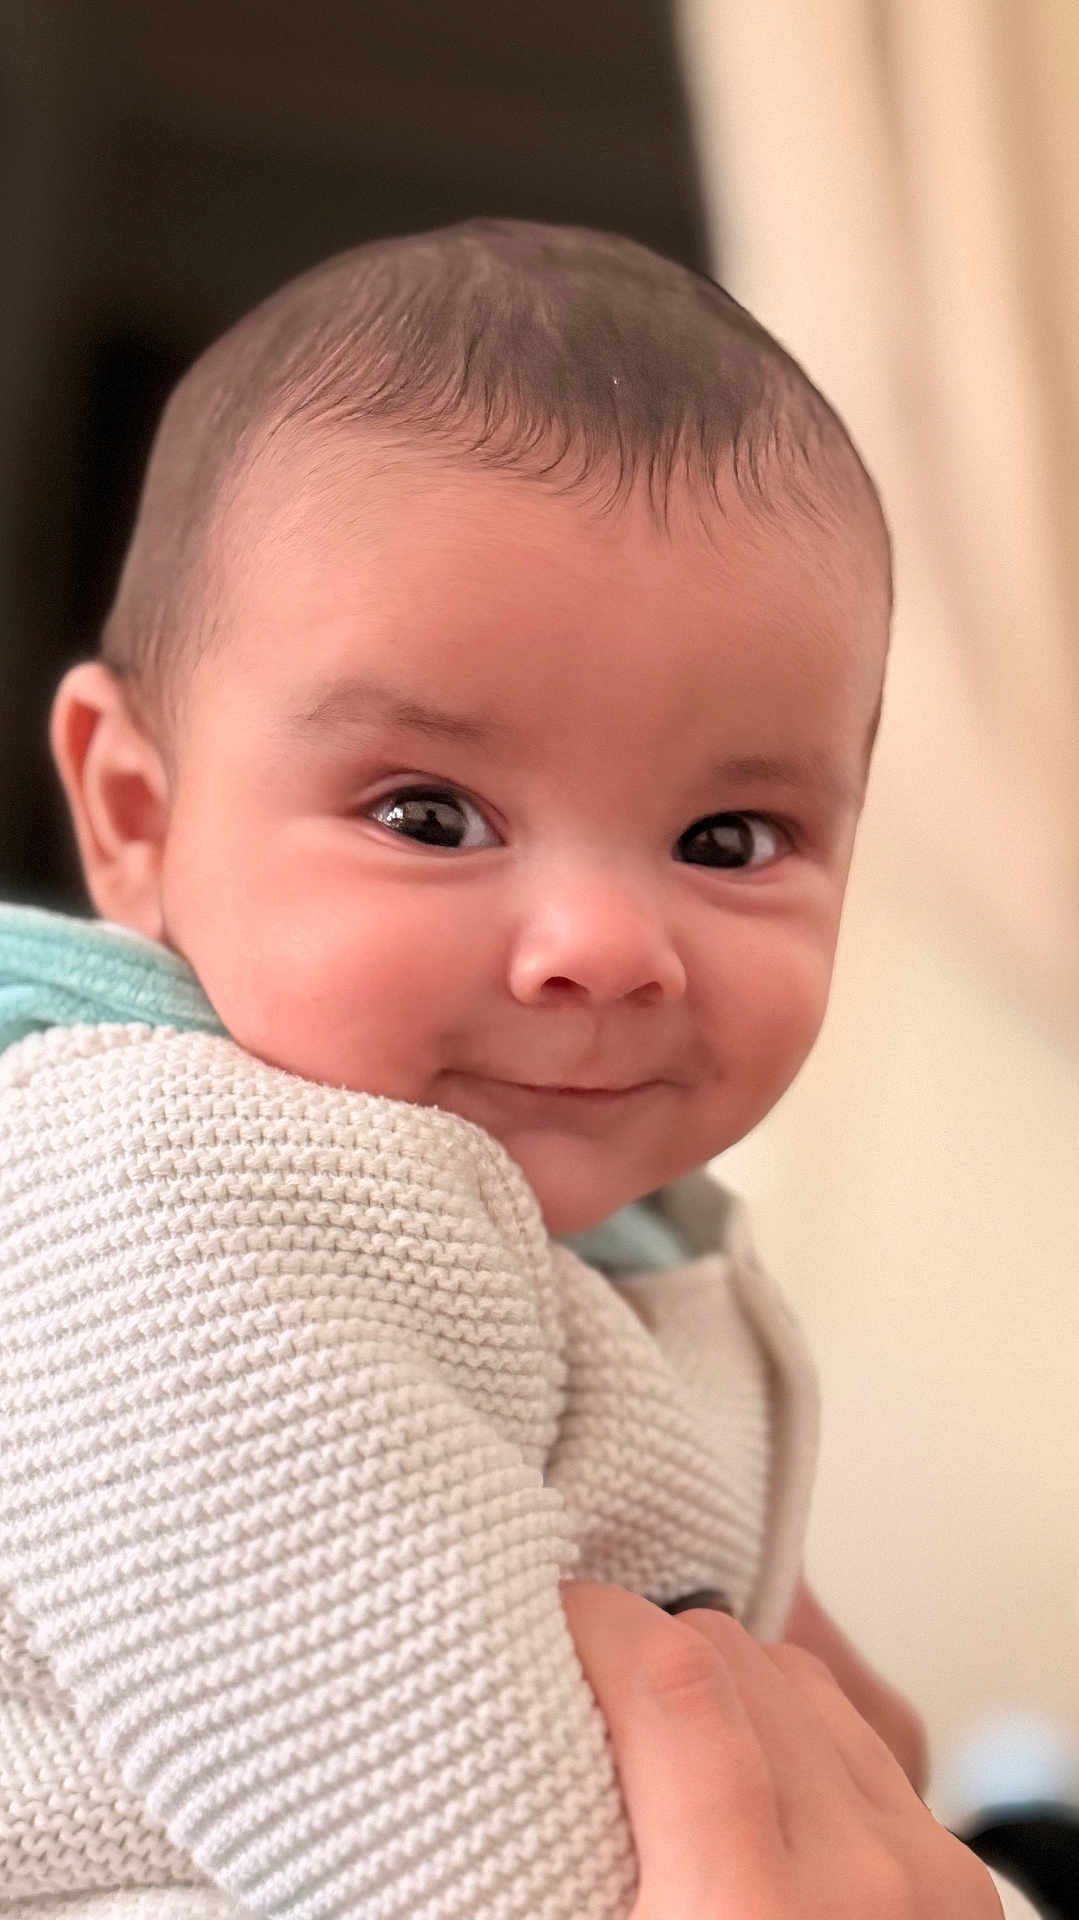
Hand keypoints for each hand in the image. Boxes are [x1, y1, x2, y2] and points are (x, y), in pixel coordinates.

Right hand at [564, 1582, 1003, 1919]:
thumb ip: (590, 1824)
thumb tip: (512, 1732)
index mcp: (741, 1908)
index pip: (674, 1679)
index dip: (598, 1620)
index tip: (547, 1618)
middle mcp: (857, 1877)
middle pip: (734, 1660)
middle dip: (649, 1647)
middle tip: (584, 1691)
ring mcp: (925, 1873)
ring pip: (803, 1681)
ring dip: (726, 1685)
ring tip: (661, 1736)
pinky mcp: (958, 1881)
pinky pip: (863, 1742)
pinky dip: (795, 1736)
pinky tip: (747, 1778)